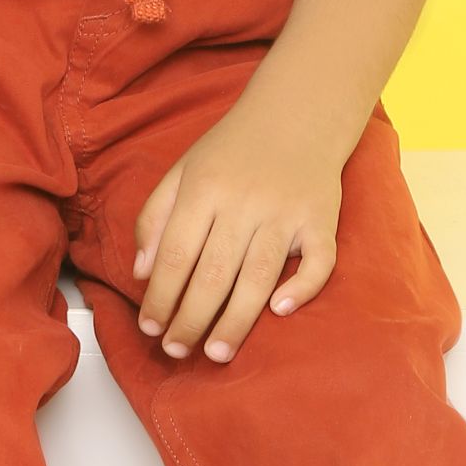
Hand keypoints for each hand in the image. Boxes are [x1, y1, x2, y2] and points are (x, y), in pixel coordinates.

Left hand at [130, 83, 344, 362]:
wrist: (298, 113)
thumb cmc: (232, 149)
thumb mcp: (182, 171)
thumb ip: (155, 218)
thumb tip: (143, 274)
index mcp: (204, 188)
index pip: (176, 254)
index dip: (160, 297)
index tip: (150, 329)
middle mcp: (244, 202)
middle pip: (213, 273)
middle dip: (191, 319)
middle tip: (177, 352)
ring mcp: (287, 212)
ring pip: (258, 276)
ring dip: (235, 321)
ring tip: (215, 353)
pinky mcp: (322, 218)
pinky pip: (318, 262)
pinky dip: (302, 288)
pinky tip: (279, 312)